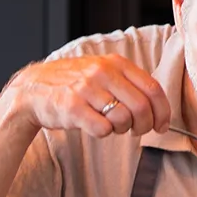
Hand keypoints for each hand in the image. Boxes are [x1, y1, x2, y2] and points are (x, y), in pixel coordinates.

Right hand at [5, 55, 171, 138]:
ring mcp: (86, 88)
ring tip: (111, 126)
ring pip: (123, 119)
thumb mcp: (103, 72)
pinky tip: (95, 126)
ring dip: (122, 130)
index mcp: (115, 63)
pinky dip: (103, 133)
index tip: (162, 125)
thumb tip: (160, 109)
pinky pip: (102, 129)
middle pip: (142, 107)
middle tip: (137, 131)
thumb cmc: (74, 84)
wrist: (34, 89)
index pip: (153, 88)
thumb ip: (129, 83)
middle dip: (144, 125)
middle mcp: (102, 72)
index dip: (163, 112)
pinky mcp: (72, 106)